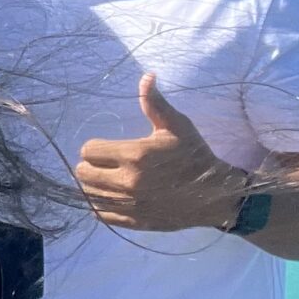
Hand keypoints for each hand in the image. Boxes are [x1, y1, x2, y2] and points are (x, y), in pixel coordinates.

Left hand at [73, 75, 248, 233]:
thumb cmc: (194, 155)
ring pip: (88, 194)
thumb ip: (155, 103)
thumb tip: (147, 76)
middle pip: (83, 173)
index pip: (89, 150)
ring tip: (108, 180)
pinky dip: (100, 206)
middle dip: (91, 166)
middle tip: (105, 165)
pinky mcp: (134, 221)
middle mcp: (128, 181)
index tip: (107, 149)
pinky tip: (112, 197)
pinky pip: (100, 215)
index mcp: (135, 155)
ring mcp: (130, 204)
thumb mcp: (177, 125)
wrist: (214, 194)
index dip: (95, 148)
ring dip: (94, 186)